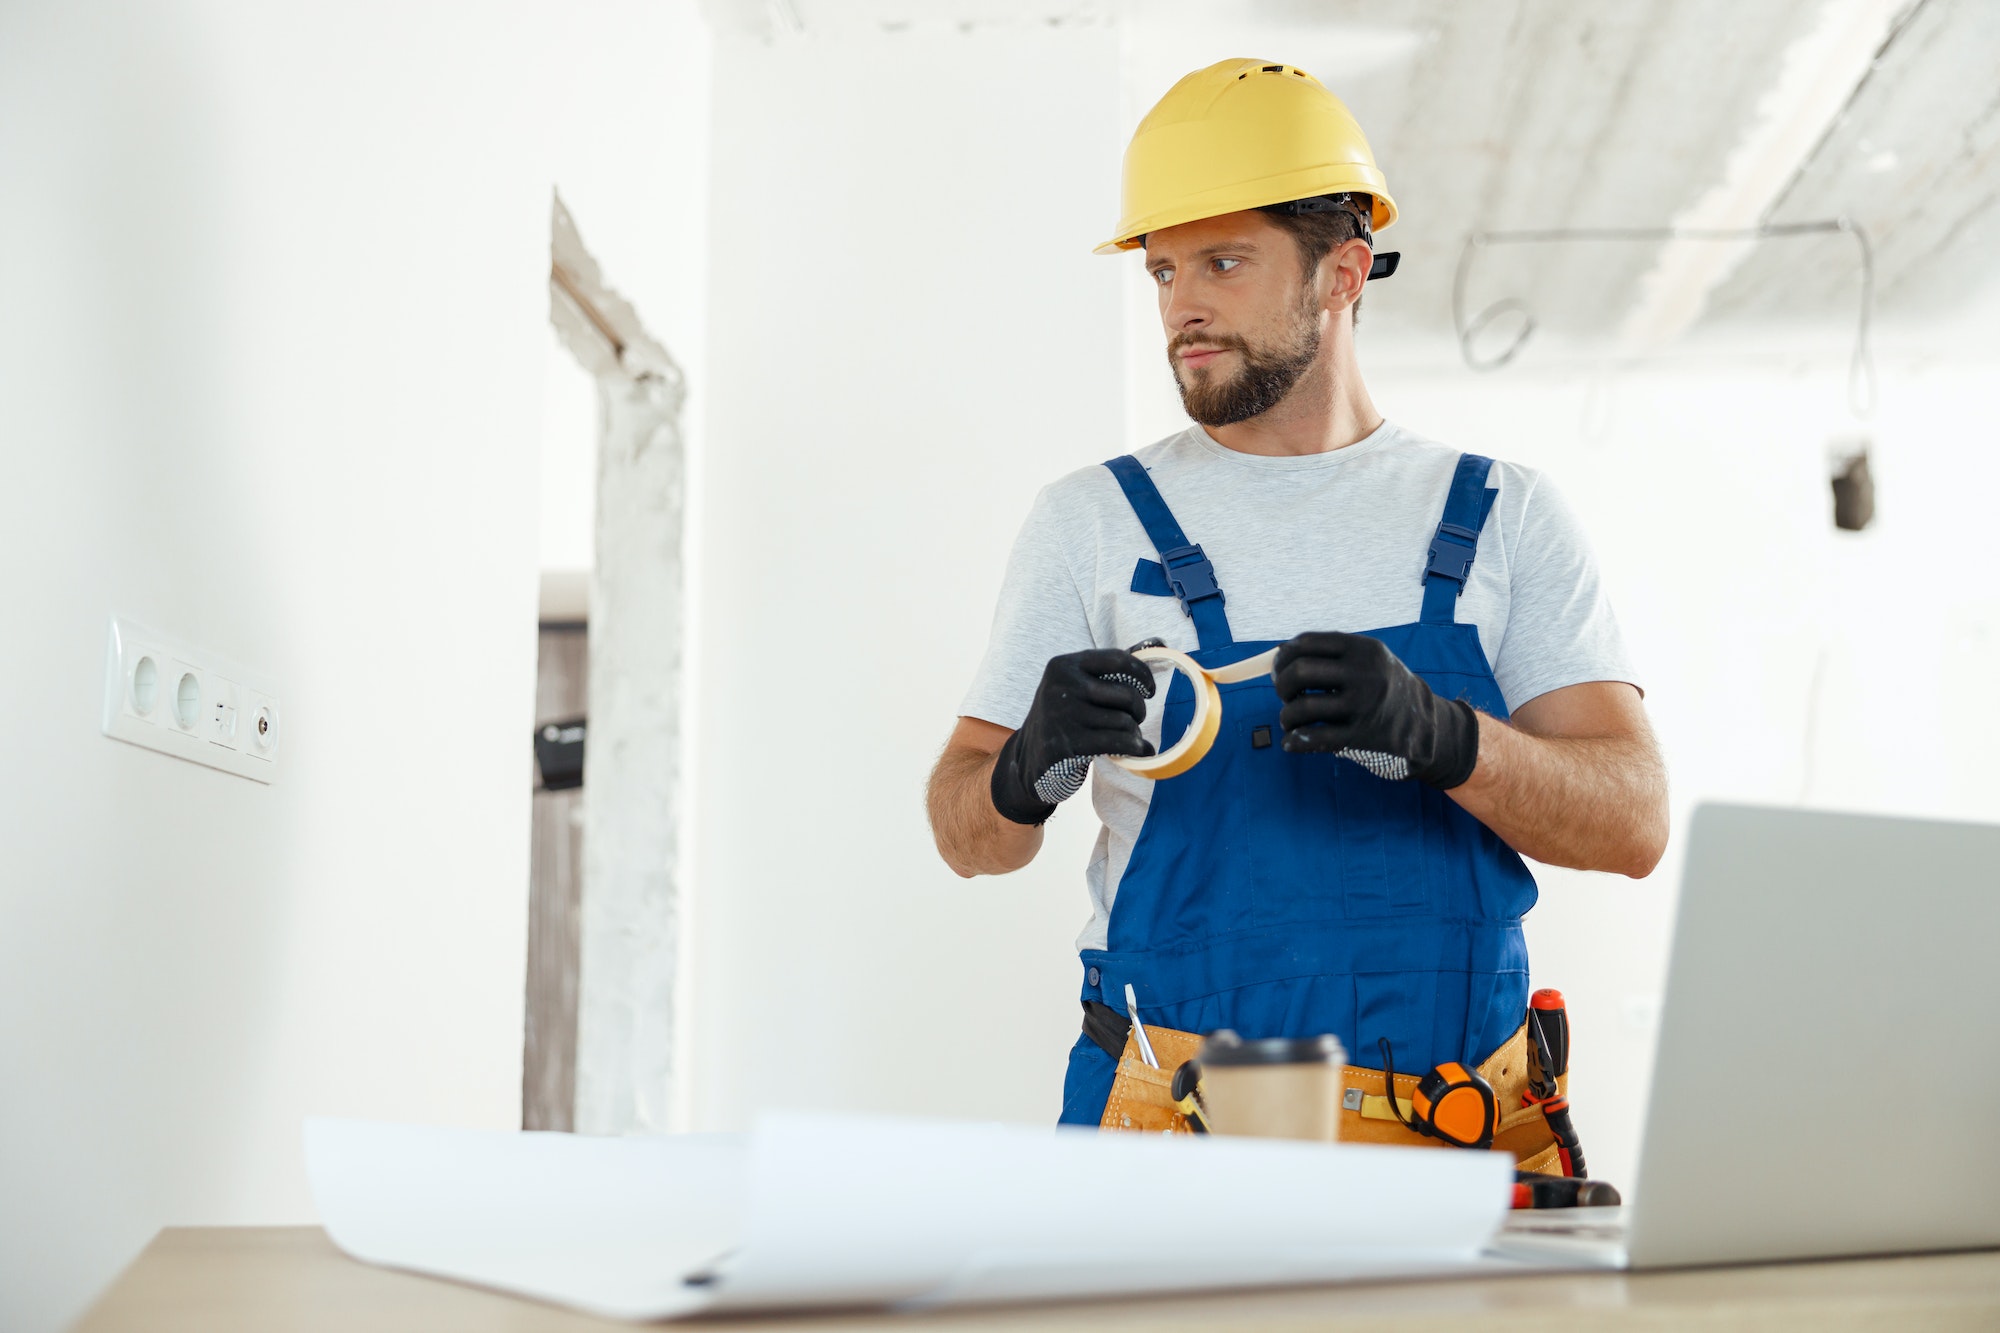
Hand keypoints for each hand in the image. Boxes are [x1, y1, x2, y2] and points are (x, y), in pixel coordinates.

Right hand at [989, 647, 1156, 825]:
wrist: (1030, 755)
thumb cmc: (1062, 717)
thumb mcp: (1069, 687)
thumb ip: (1101, 675)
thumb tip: (1155, 660)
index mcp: (1064, 665)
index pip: (1117, 659)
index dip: (1142, 674)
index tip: (1149, 689)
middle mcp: (1062, 686)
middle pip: (1126, 694)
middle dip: (1139, 710)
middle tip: (1135, 719)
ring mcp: (1064, 715)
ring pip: (1124, 721)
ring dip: (1134, 732)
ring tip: (1128, 736)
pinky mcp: (1070, 743)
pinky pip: (1117, 741)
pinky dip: (1133, 746)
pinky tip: (1135, 749)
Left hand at [1271, 632, 1478, 788]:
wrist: (1424, 723)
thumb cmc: (1382, 687)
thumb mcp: (1368, 660)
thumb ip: (1331, 656)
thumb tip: (1278, 657)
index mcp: (1362, 648)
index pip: (1306, 643)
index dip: (1283, 656)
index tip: (1278, 669)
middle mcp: (1364, 673)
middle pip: (1300, 672)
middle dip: (1282, 685)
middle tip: (1285, 695)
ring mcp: (1363, 705)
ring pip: (1302, 708)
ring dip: (1286, 716)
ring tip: (1290, 720)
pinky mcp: (1361, 736)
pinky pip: (1315, 738)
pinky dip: (1294, 741)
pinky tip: (1291, 742)